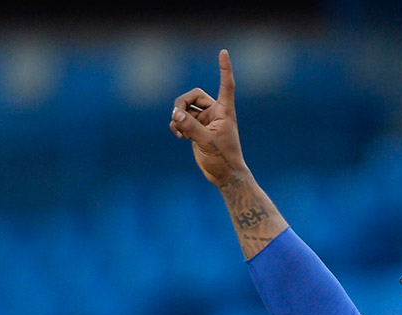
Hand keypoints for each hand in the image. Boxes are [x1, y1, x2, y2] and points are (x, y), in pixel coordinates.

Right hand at [170, 50, 249, 186]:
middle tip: (177, 116)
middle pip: (194, 95)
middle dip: (182, 103)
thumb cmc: (223, 158)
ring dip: (178, 117)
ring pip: (185, 108)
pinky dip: (177, 125)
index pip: (226, 85)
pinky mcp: (196, 130)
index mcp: (224, 111)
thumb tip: (175, 114)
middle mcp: (215, 113)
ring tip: (178, 130)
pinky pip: (181, 120)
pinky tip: (179, 136)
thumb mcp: (206, 142)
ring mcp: (205, 121)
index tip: (223, 52)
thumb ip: (190, 127)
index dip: (224, 69)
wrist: (223, 175)